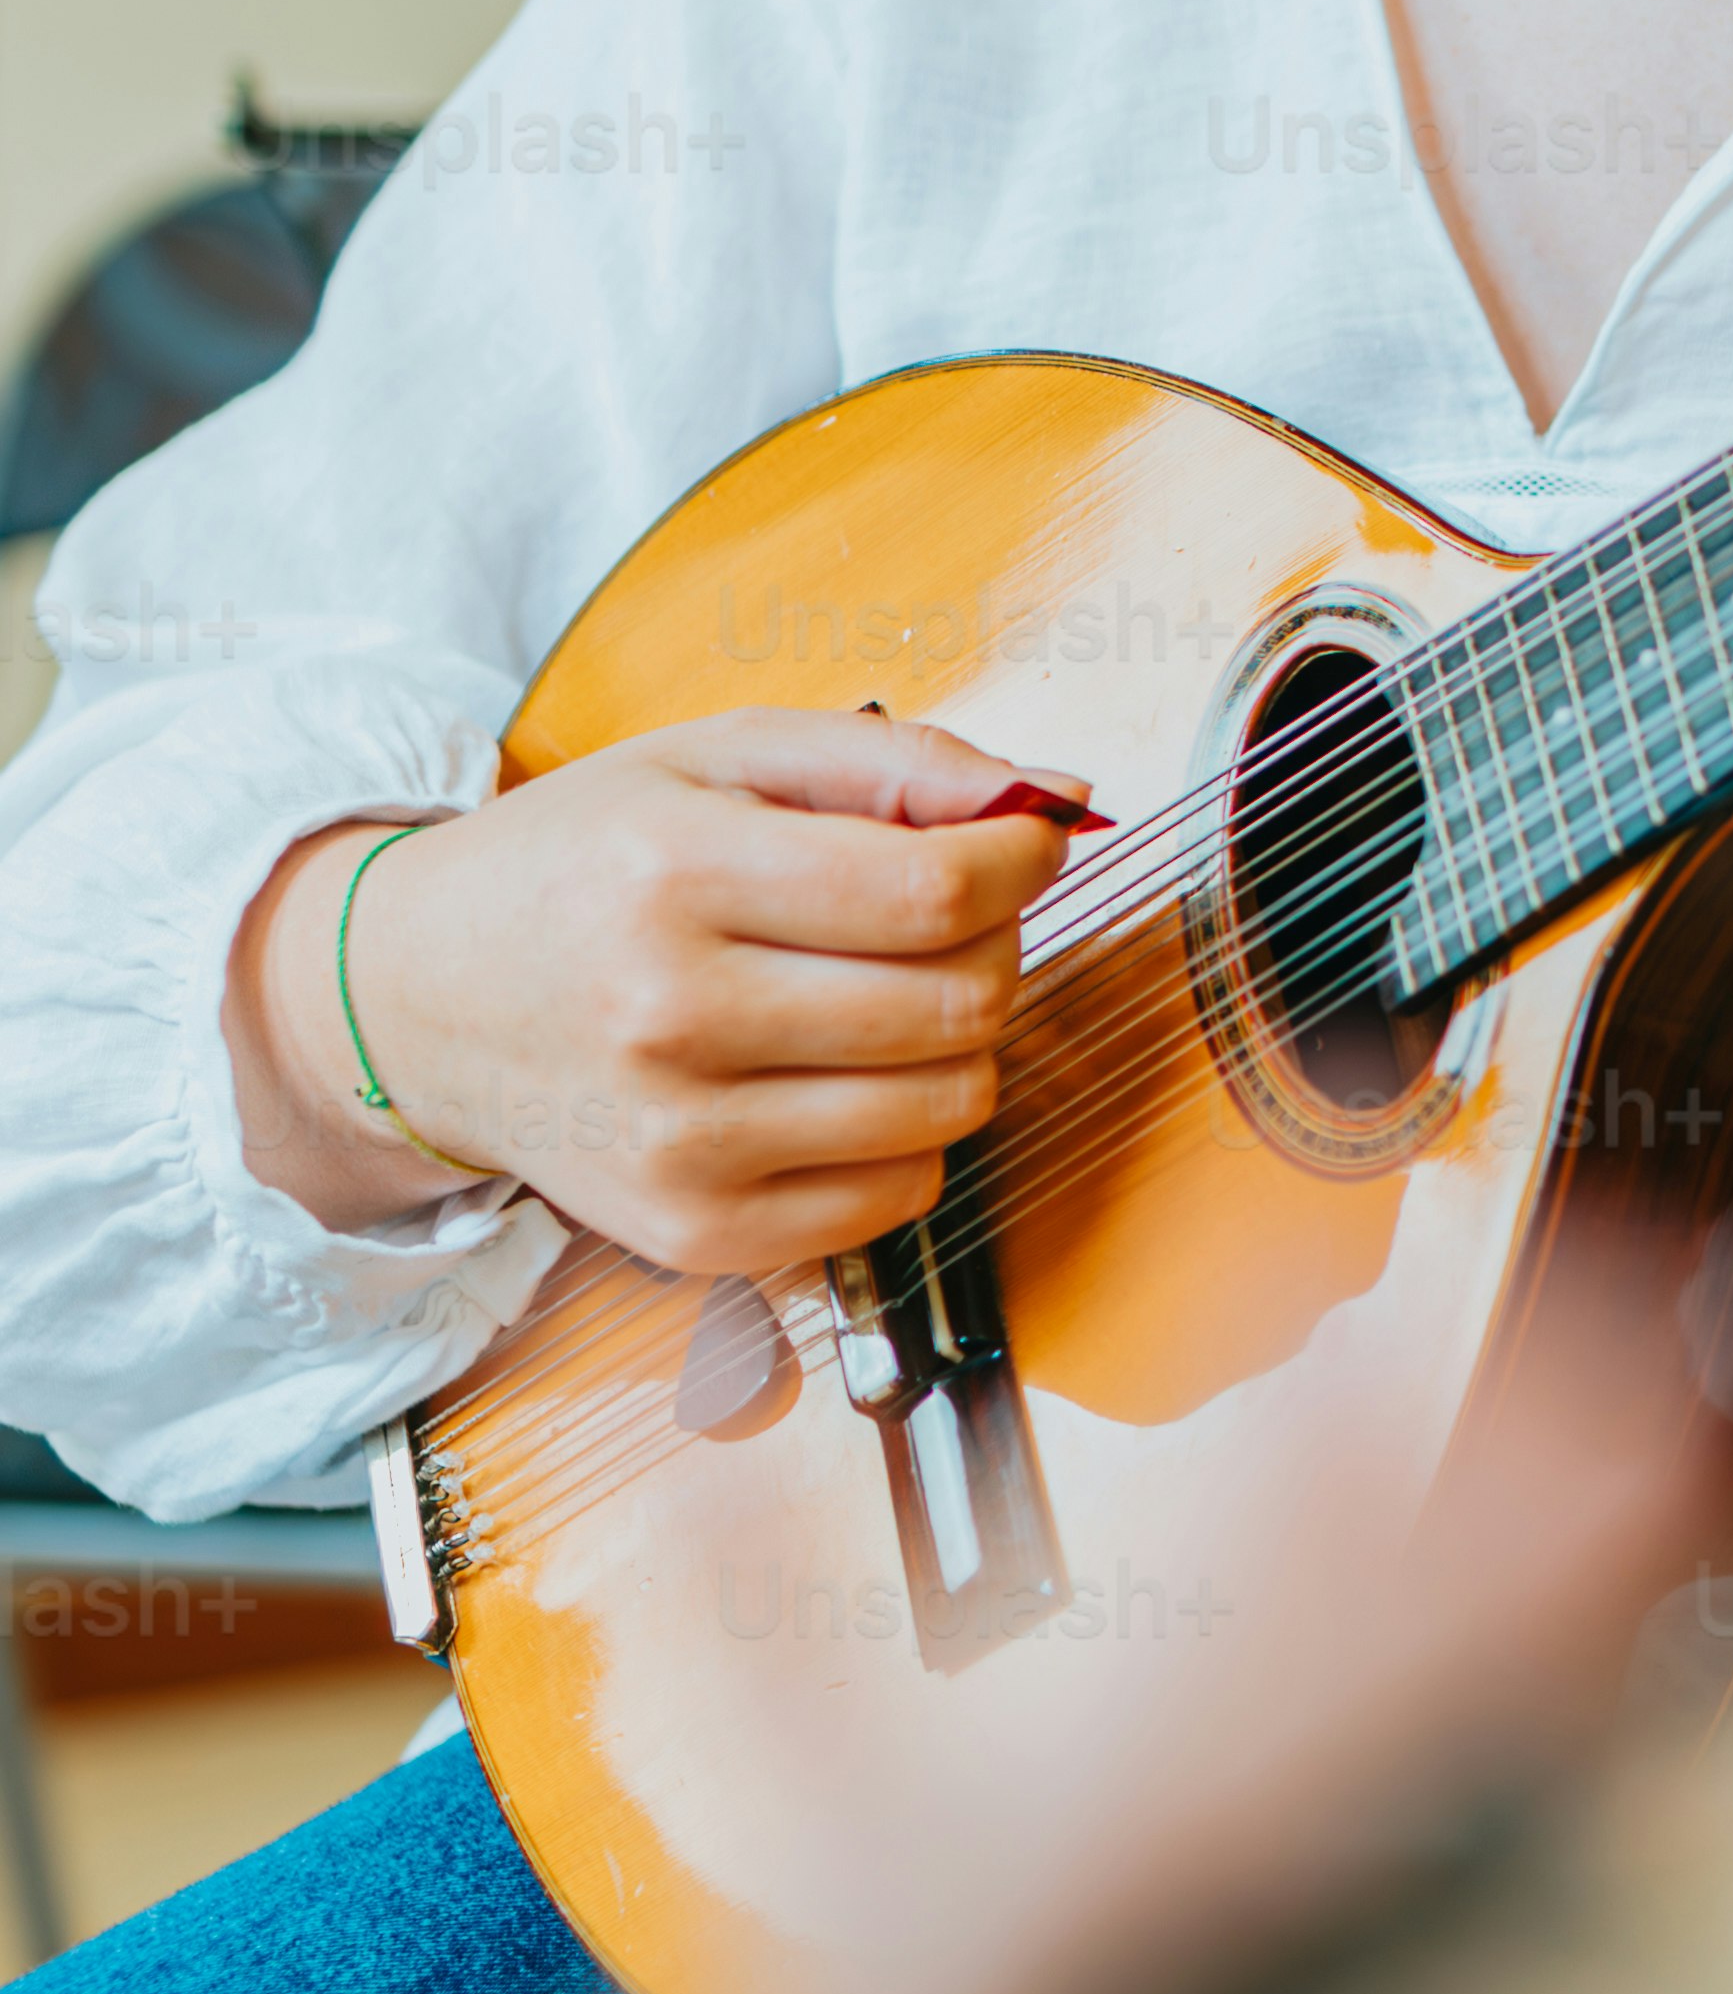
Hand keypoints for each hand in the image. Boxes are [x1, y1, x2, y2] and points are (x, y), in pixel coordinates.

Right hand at [227, 715, 1085, 1264]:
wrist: (418, 1001)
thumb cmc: (578, 865)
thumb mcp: (714, 760)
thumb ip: (892, 761)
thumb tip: (1054, 795)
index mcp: (673, 877)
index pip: (931, 894)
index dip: (1018, 862)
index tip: (1027, 841)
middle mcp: (671, 1019)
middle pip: (956, 1003)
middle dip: (996, 944)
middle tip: (952, 914)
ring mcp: (682, 1144)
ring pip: (950, 1103)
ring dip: (961, 1041)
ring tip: (891, 992)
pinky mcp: (696, 1233)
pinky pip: (900, 1193)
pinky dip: (911, 1130)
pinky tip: (845, 1075)